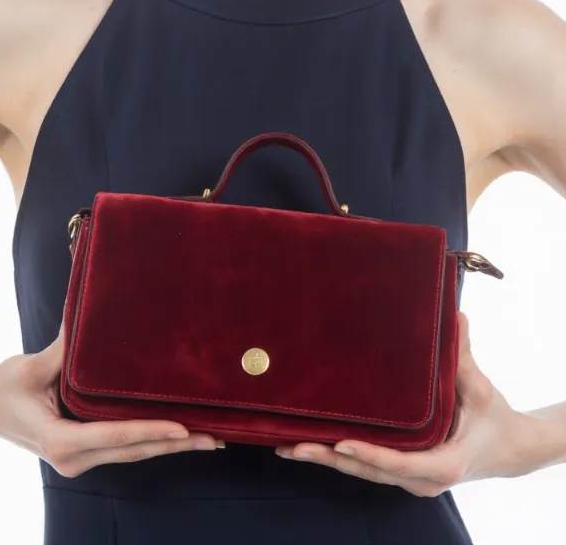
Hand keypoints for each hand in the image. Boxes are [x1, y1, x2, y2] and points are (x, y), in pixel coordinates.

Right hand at [0, 319, 220, 476]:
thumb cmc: (4, 385)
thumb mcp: (30, 367)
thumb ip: (63, 351)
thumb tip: (91, 322)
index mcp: (59, 441)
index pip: (115, 437)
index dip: (151, 431)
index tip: (183, 427)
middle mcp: (72, 458)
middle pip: (133, 451)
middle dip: (174, 444)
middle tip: (214, 436)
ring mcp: (79, 459)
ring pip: (133, 454)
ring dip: (170, 447)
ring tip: (209, 439)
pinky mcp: (84, 452)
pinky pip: (125, 449)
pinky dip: (152, 441)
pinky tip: (178, 435)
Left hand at [275, 312, 535, 495]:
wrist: (508, 448)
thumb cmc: (494, 417)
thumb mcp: (481, 389)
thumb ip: (463, 356)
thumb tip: (455, 316)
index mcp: (443, 464)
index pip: (399, 464)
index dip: (369, 454)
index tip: (340, 443)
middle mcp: (420, 479)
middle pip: (368, 470)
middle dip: (329, 458)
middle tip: (292, 444)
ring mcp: (408, 478)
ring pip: (361, 471)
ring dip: (325, 459)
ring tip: (286, 445)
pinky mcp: (400, 470)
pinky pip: (365, 465)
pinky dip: (338, 455)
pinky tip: (310, 443)